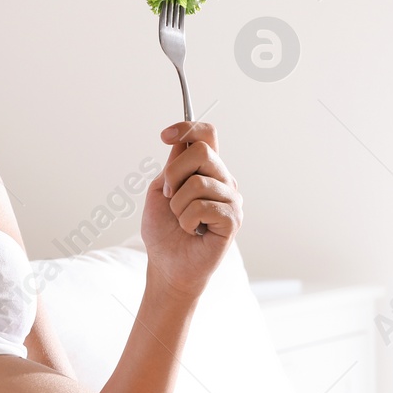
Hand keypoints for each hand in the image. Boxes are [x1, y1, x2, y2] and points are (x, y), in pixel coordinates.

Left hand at [140, 120, 243, 300]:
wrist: (167, 265)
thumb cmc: (164, 231)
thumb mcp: (159, 191)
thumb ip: (172, 166)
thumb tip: (182, 141)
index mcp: (207, 170)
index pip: (207, 135)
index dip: (188, 128)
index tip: (165, 136)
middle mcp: (223, 180)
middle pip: (203, 152)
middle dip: (175, 173)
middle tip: (169, 196)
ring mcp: (231, 200)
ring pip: (199, 182)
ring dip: (178, 204)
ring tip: (181, 220)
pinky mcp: (233, 220)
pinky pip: (203, 206)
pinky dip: (187, 220)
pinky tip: (192, 231)